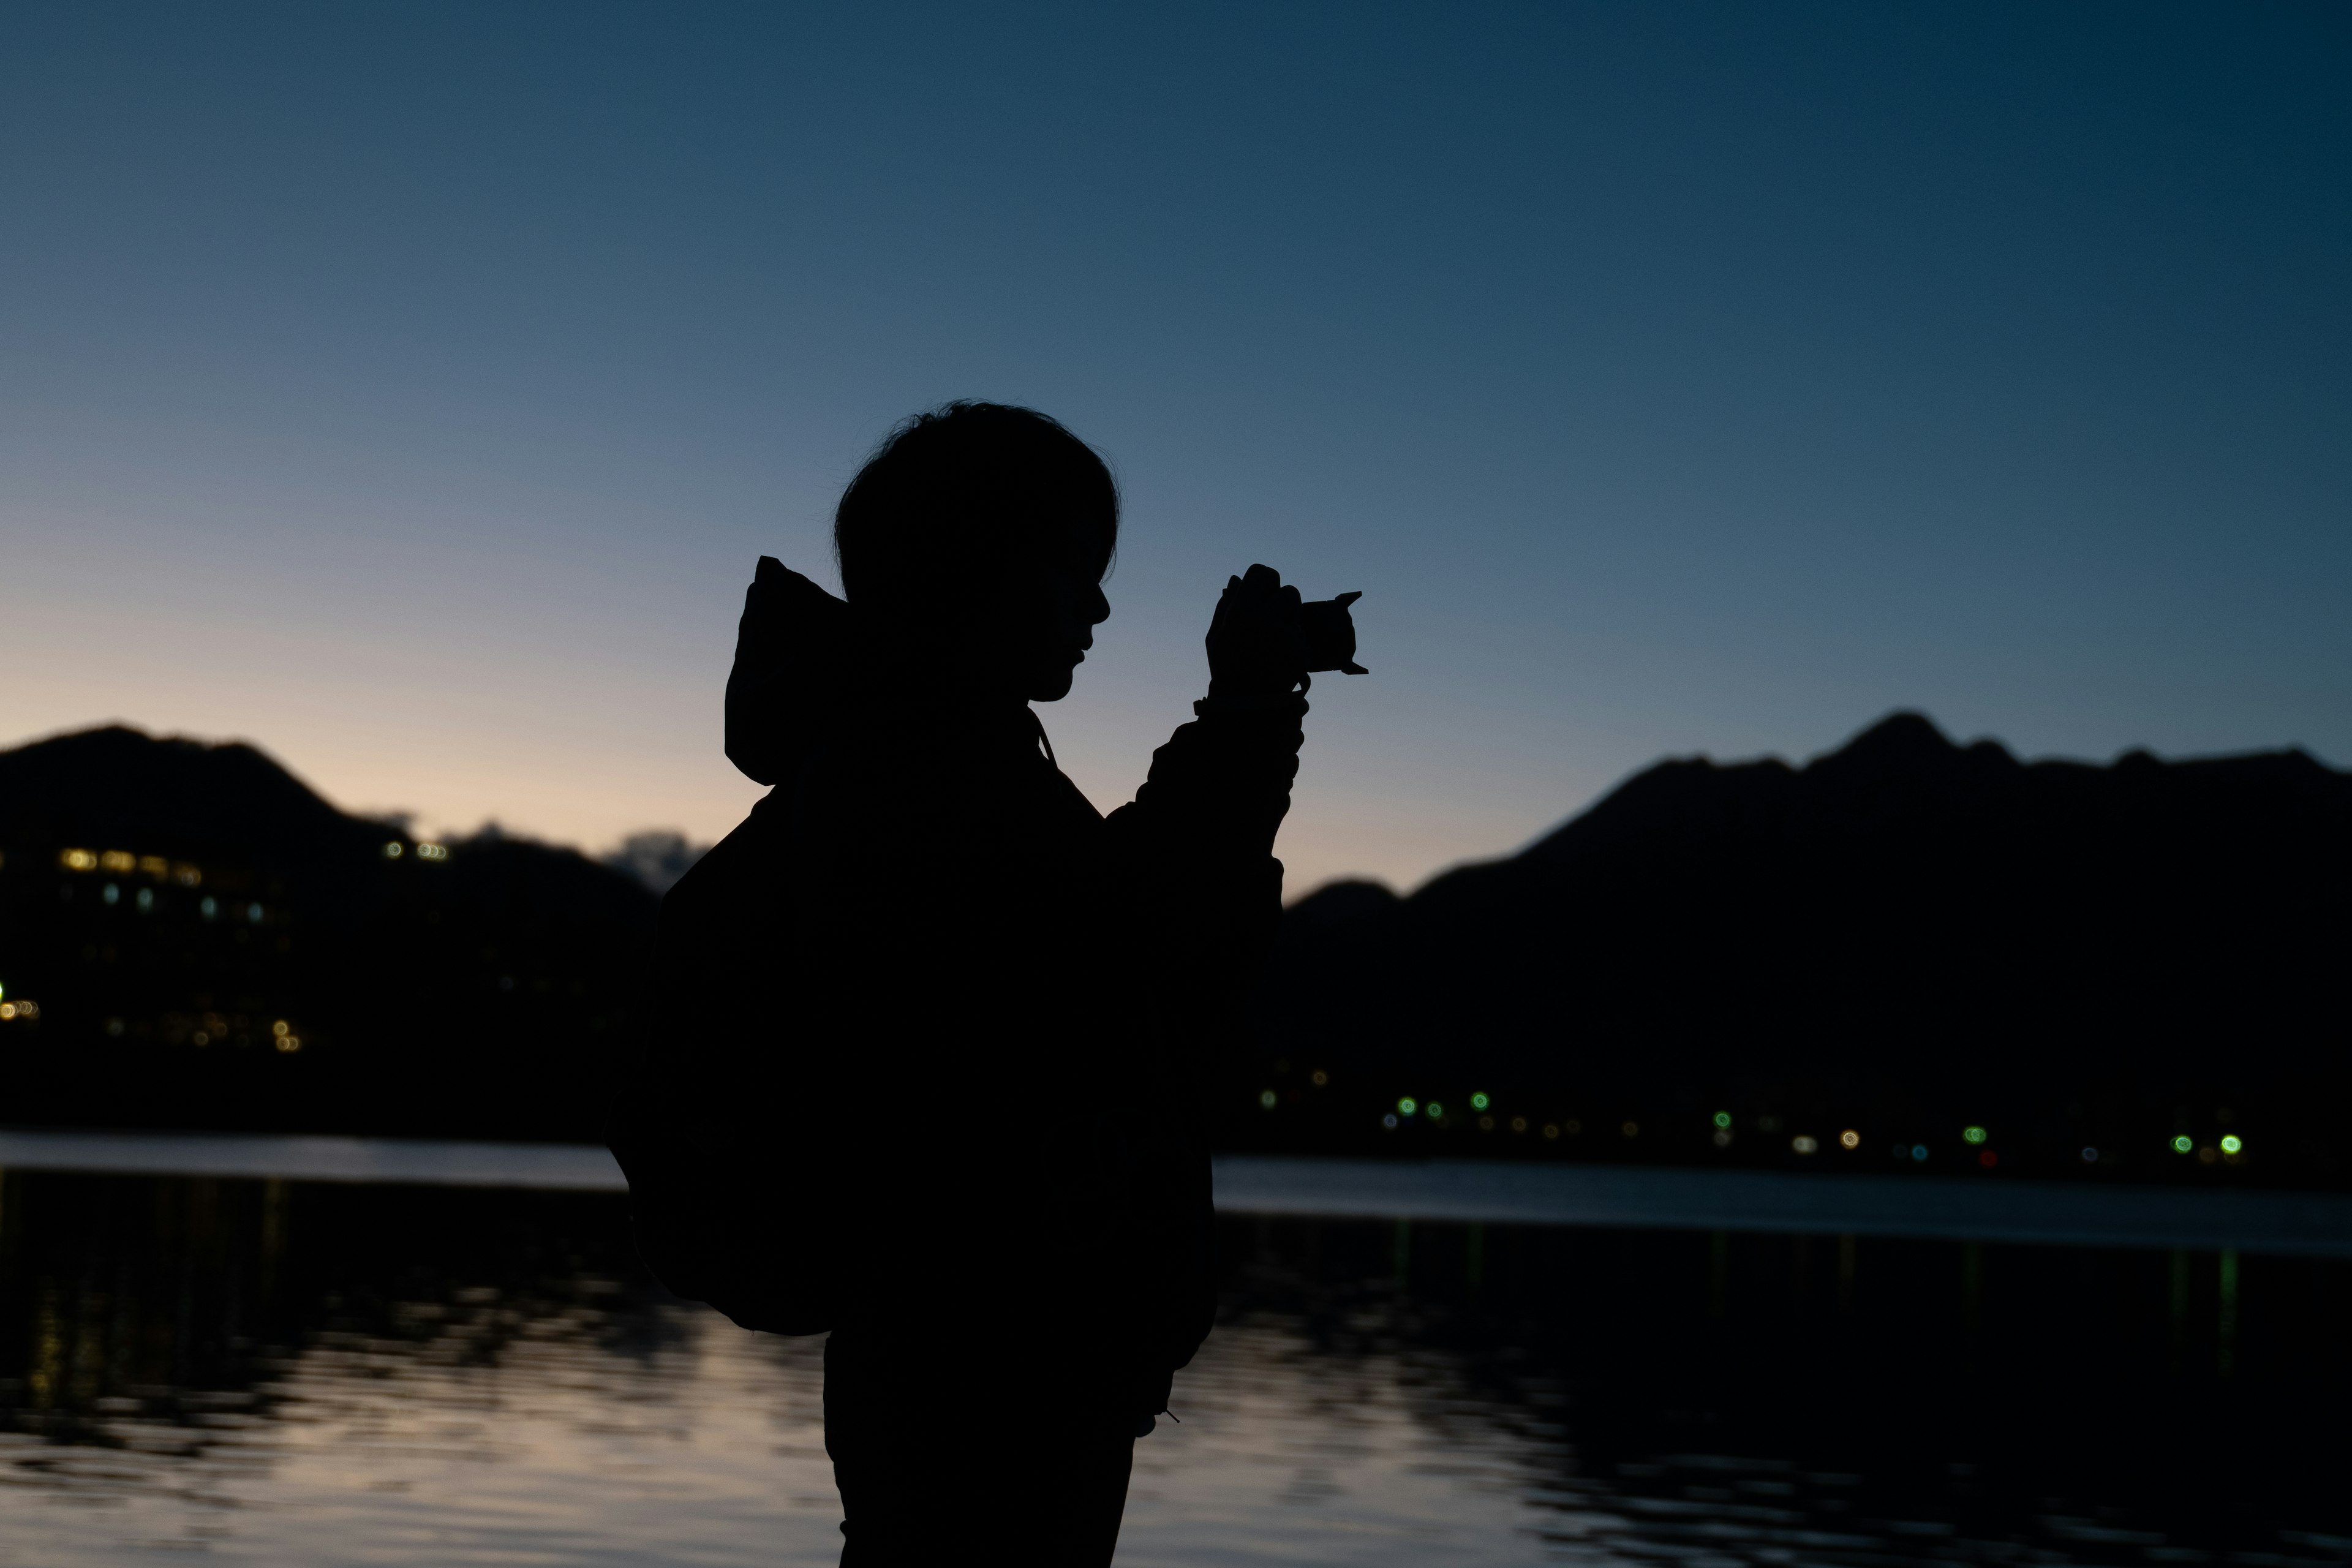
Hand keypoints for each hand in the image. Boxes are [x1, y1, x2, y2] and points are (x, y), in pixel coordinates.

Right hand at [1205, 563, 1308, 701]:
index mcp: (1241, 611)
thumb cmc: (1227, 668)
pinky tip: (1280, 656)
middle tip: (1271, 615)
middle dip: (1280, 599)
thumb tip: (1236, 579)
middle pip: (1286, 589)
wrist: (1246, 705)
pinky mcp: (1302, 650)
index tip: (1263, 592)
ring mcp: (1287, 635)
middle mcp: (1266, 619)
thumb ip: (1225, 605)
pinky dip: (1293, 640)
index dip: (1264, 581)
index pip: (1262, 573)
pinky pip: (1301, 632)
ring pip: (1298, 608)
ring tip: (1274, 637)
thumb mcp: (1215, 637)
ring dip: (1289, 616)